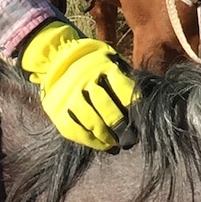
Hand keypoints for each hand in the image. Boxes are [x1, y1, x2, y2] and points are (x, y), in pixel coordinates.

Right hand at [19, 20, 137, 149]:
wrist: (57, 57)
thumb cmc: (93, 62)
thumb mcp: (110, 59)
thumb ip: (123, 75)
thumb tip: (144, 99)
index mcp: (102, 64)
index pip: (123, 88)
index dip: (134, 106)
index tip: (141, 120)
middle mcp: (84, 78)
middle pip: (106, 108)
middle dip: (122, 127)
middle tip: (131, 138)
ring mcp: (69, 94)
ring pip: (91, 121)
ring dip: (106, 136)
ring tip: (116, 143)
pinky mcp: (56, 109)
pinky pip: (74, 130)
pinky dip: (89, 140)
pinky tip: (100, 144)